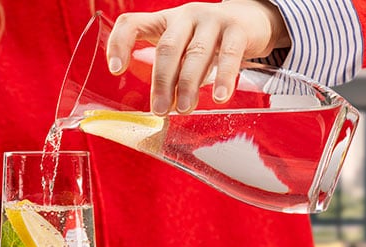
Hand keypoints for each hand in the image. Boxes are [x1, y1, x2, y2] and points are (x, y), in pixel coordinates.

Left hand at [107, 0, 289, 113]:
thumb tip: (162, 110)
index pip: (132, 24)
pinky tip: (220, 97)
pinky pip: (229, 54)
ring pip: (195, 52)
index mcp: (163, 21)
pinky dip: (224, 77)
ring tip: (184, 109)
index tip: (116, 70)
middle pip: (167, 48)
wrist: (249, 21)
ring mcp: (211, 20)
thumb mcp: (181, 49)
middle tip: (159, 111)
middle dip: (162, 82)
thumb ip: (169, 72)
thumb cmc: (206, 41)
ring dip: (187, 84)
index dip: (119, 44)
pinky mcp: (236, 29)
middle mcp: (184, 16)